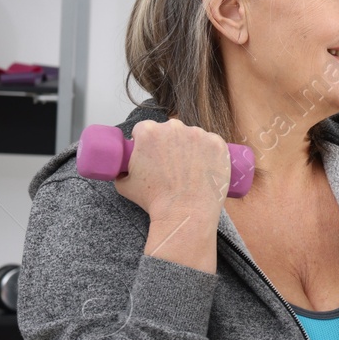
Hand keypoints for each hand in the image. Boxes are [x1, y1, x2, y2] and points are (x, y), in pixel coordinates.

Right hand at [114, 118, 233, 221]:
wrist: (184, 212)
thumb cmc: (154, 200)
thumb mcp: (124, 184)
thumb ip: (121, 169)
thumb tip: (121, 166)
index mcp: (148, 132)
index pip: (145, 129)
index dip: (147, 141)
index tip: (152, 152)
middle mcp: (173, 127)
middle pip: (170, 130)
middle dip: (169, 143)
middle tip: (172, 165)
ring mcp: (198, 134)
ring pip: (192, 135)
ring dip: (191, 147)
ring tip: (190, 170)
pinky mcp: (217, 143)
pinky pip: (213, 142)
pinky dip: (210, 151)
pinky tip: (206, 166)